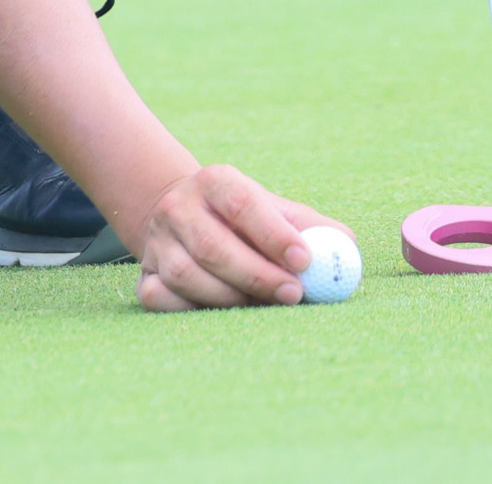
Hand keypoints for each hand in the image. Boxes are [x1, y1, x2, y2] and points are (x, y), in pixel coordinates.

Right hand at [135, 163, 351, 310]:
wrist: (182, 217)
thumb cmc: (244, 219)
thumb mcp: (276, 210)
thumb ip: (313, 228)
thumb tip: (347, 247)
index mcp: (216, 182)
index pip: (243, 204)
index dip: (274, 234)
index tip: (305, 261)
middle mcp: (179, 207)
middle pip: (213, 246)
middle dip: (258, 275)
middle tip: (293, 294)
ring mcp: (156, 242)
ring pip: (187, 276)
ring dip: (230, 296)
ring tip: (262, 303)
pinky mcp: (144, 276)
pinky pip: (163, 299)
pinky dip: (193, 310)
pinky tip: (223, 310)